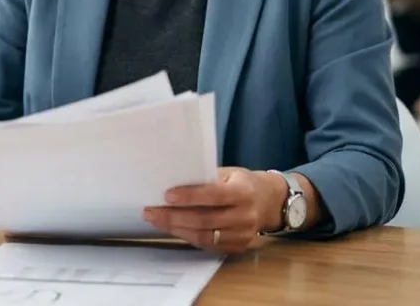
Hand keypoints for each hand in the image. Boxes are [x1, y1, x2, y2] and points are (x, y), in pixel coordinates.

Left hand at [143, 167, 282, 253]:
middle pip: (204, 219)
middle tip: (151, 211)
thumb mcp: (229, 173)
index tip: (167, 196)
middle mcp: (245, 215)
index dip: (190, 196)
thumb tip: (173, 180)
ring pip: (204, 236)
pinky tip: (174, 229)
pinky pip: (208, 245)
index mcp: (243, 192)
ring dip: (176, 229)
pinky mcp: (238, 247)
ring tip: (157, 221)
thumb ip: (206, 179)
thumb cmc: (242, 183)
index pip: (213, 195)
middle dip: (174, 216)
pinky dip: (188, 237)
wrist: (269, 202)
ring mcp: (243, 234)